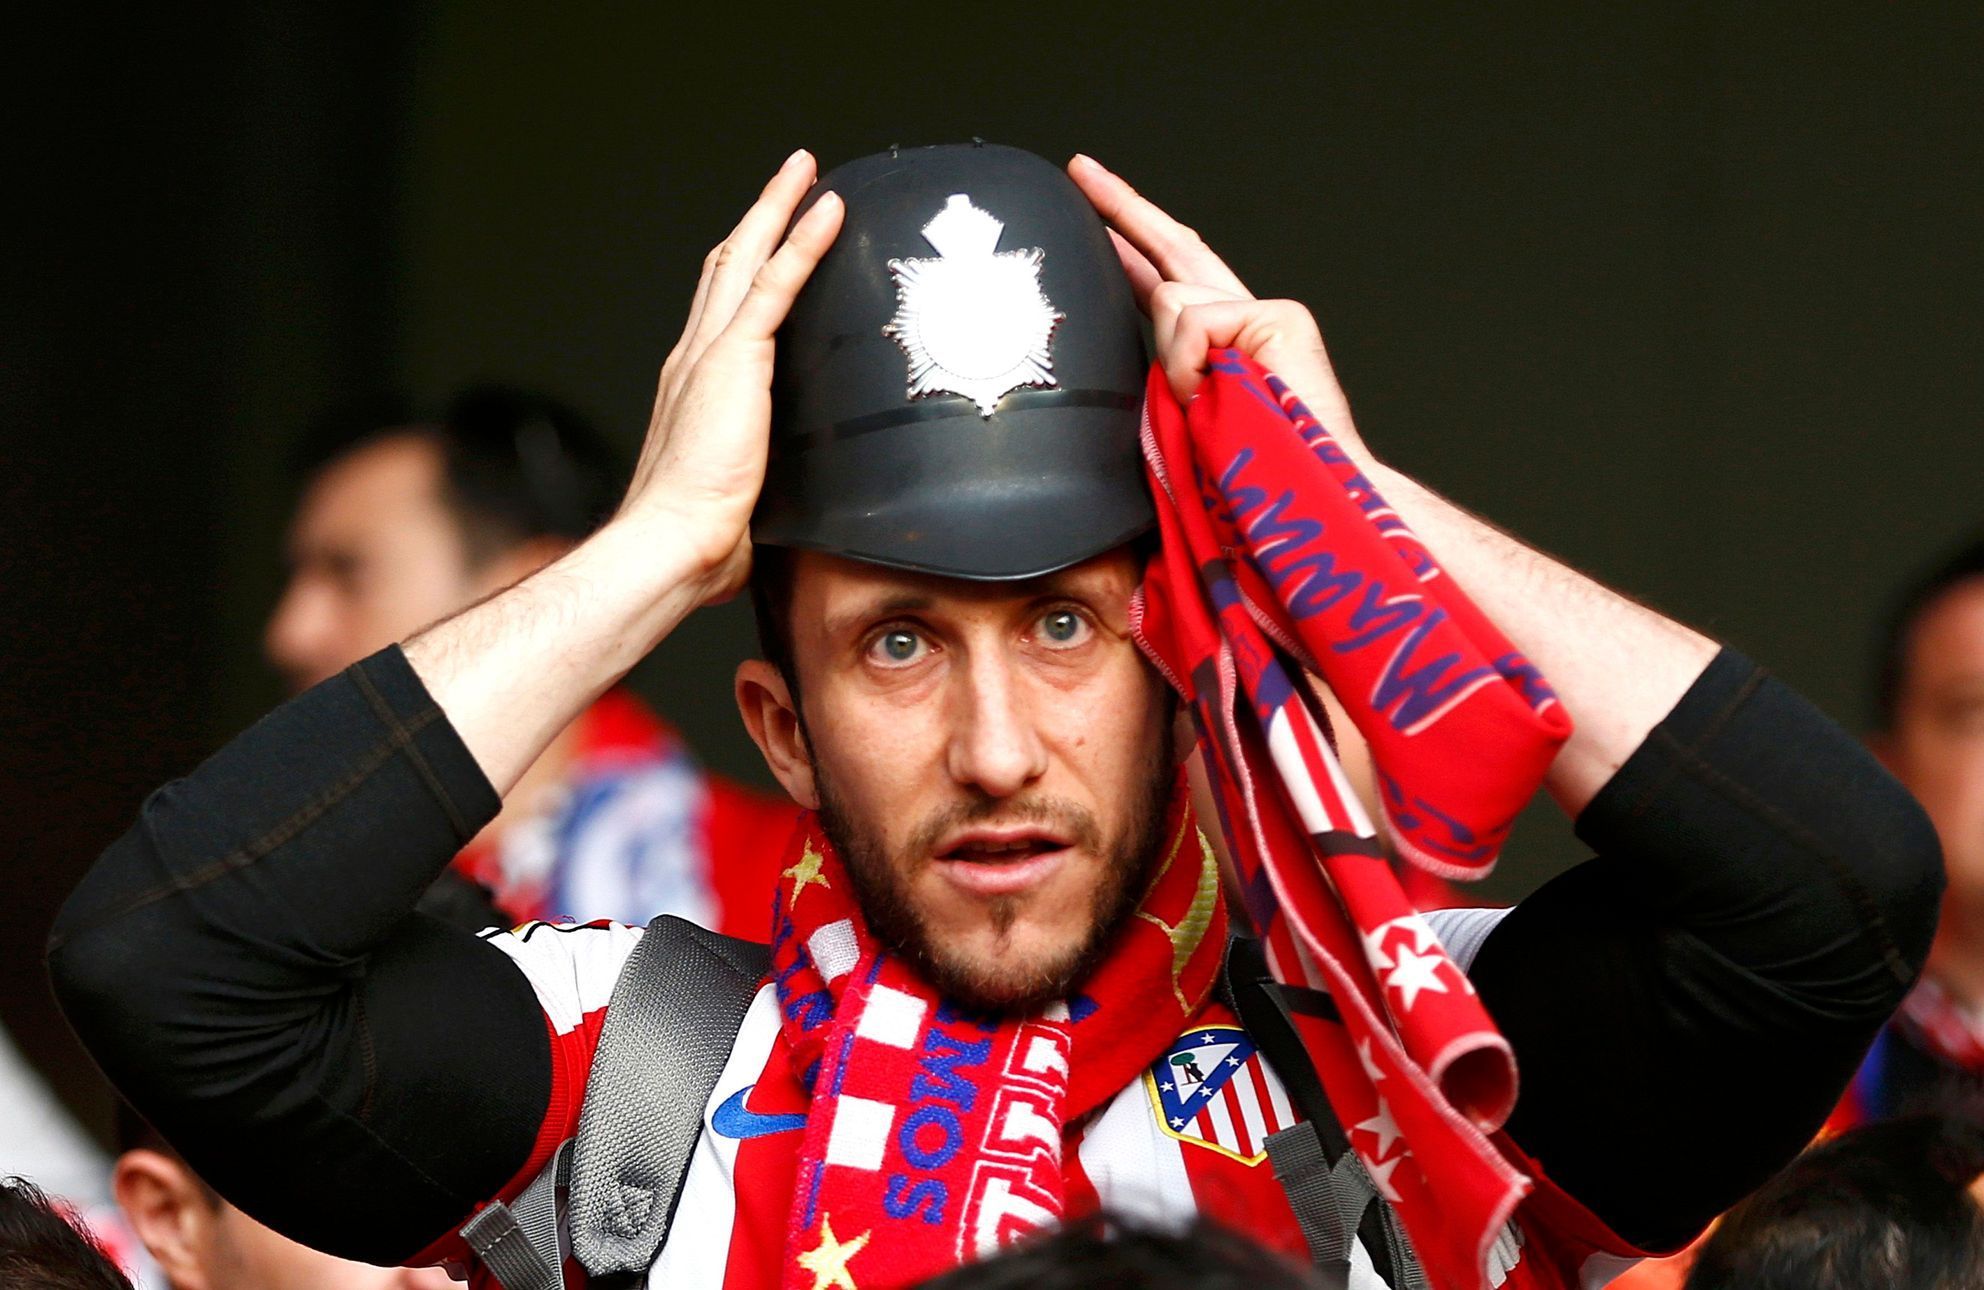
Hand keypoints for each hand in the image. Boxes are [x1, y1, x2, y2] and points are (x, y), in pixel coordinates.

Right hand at [620, 149, 843, 604]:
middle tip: (789, 179)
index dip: (744, 271)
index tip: (765, 244)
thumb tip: (773, 527)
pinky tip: (827, 209)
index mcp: (692, 390)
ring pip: (747, 258)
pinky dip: (802, 241)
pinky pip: (775, 283)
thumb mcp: (737, 508)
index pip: (720, 313)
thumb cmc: (694, 543)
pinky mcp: (734, 359)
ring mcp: (711, 354)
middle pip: (727, 267)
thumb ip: (756, 496)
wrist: (669, 546)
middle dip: (759, 219)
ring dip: (777, 210)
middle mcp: (694, 359)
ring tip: (806, 171)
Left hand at [1066, 154, 1373, 464]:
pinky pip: (1194, 321)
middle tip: (1082, 169)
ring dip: (1173, 362)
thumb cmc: (1247, 480)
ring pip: (1172, 300)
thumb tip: (1124, 343)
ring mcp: (1266, 314)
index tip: (1096, 214)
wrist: (1302, 502)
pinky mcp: (1278, 316)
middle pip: (1175, 249)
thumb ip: (1157, 374)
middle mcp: (1246, 321)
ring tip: (1205, 409)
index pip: (1167, 282)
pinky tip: (1218, 394)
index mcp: (1220, 347)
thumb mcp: (1179, 419)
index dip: (1132, 245)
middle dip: (1124, 207)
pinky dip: (1191, 364)